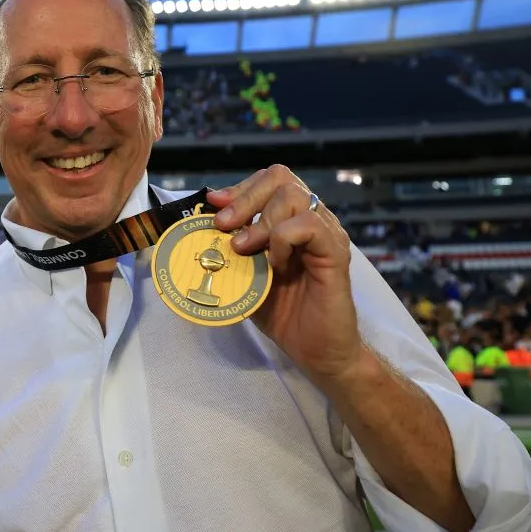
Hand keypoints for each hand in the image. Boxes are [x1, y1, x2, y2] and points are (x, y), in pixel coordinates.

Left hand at [207, 165, 363, 389]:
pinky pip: (309, 226)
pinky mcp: (336, 253)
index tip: (214, 203)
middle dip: (244, 198)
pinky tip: (274, 262)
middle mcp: (312, 221)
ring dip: (260, 220)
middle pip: (281, 179)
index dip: (240, 188)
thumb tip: (195, 237)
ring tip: (245, 249)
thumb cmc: (286, 315)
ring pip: (294, 197)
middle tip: (222, 225)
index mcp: (292, 221)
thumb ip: (231, 255)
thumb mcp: (246, 279)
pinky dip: (283, 238)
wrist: (318, 352)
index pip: (270, 181)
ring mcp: (327, 235)